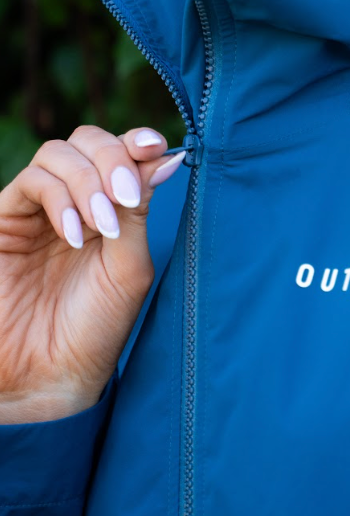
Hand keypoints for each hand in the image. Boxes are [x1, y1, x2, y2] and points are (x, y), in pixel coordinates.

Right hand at [0, 126, 183, 423]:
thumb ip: (140, 210)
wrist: (49, 375)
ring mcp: (37, 209)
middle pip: (88, 140)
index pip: (121, 151)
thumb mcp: (130, 264)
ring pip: (59, 154)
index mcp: (111, 205)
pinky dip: (60, 199)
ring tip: (102, 226)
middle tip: (128, 197)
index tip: (158, 147)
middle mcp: (74, 200)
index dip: (137, 140)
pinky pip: (31, 183)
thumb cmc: (95, 325)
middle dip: (114, 158)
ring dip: (89, 180)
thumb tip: (166, 156)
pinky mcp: (4, 221)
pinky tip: (76, 234)